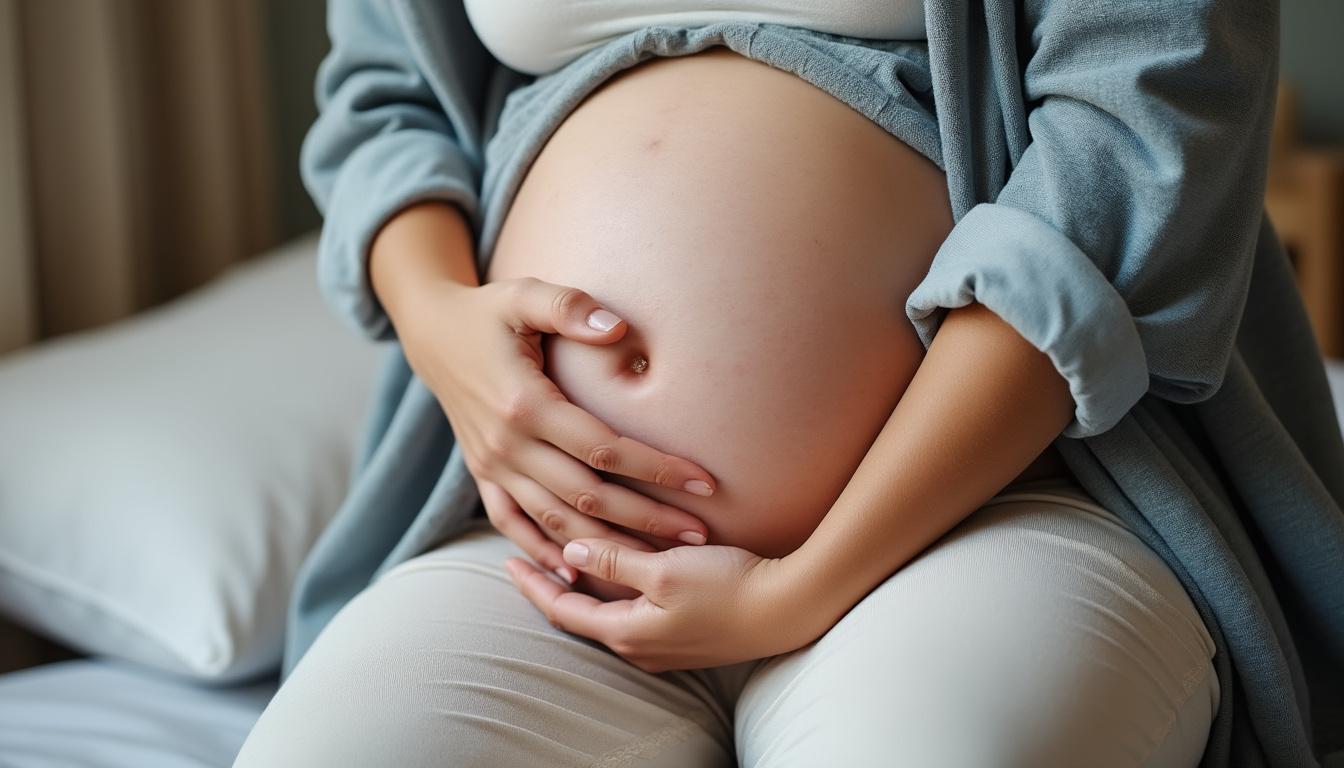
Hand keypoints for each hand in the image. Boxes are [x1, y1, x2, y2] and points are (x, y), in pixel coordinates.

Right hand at [392, 270, 716, 584]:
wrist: (433, 335)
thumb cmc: (490, 312)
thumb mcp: (524, 295)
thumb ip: (570, 307)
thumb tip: (618, 328)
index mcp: (526, 404)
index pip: (604, 448)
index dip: (657, 468)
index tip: (703, 482)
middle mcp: (508, 445)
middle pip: (588, 497)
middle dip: (647, 519)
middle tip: (700, 534)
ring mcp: (492, 466)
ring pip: (557, 521)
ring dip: (609, 546)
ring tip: (661, 559)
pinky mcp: (482, 477)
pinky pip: (513, 524)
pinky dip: (544, 551)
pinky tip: (581, 572)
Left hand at [503, 537, 817, 671]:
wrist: (788, 610)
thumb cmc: (727, 586)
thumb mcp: (663, 568)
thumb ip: (613, 560)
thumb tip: (568, 552)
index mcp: (626, 632)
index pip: (561, 610)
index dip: (532, 585)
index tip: (507, 561)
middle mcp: (639, 648)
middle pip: (581, 616)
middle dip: (553, 587)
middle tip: (527, 556)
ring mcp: (663, 648)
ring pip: (608, 614)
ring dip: (585, 589)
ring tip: (564, 561)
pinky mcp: (686, 638)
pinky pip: (635, 615)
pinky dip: (615, 593)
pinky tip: (618, 572)